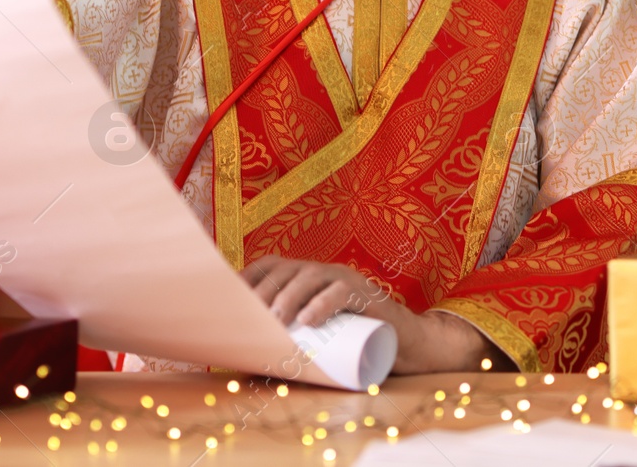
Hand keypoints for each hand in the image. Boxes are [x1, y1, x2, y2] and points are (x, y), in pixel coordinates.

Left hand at [241, 256, 501, 373]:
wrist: (407, 346)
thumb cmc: (357, 344)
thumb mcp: (320, 343)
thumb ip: (290, 350)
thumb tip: (247, 370)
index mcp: (308, 277)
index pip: (271, 265)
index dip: (248, 277)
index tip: (228, 297)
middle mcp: (325, 271)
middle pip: (286, 269)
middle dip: (264, 290)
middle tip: (249, 317)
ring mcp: (347, 279)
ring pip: (311, 275)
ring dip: (288, 296)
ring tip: (276, 321)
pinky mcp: (367, 295)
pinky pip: (342, 290)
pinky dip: (323, 303)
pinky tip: (308, 320)